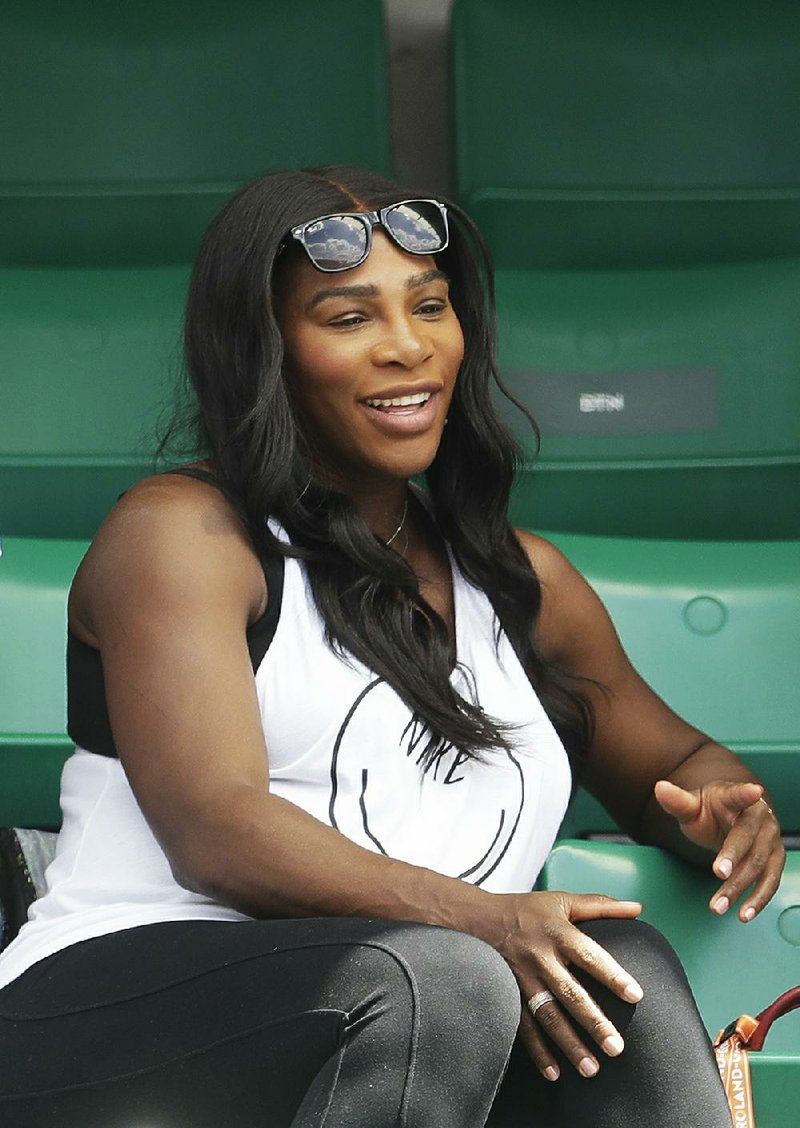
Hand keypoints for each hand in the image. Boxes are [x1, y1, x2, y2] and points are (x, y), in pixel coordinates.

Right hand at [494, 890, 642, 1081]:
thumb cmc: (527, 910)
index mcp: (557, 932)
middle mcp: (540, 957)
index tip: (635, 996)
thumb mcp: (562, 901)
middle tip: (616, 1047)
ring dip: (569, 1044)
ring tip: (591, 1068)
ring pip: (547, 1015)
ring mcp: (522, 978)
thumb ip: (601, 906)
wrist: (476, 918)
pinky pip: (523, 1026)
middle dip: (593, 1021)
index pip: (589, 955)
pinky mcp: (508, 995)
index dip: (611, 974)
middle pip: (569, 993)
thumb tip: (638, 908)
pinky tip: (554, 1073)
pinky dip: (537, 1052)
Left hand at [654, 779, 784, 921]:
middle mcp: (759, 817)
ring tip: (720, 905)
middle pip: (748, 839)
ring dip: (741, 887)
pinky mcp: (774, 859)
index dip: (746, 793)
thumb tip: (660, 788)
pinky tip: (744, 913)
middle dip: (734, 858)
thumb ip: (677, 801)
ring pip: (759, 865)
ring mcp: (770, 838)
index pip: (740, 795)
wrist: (729, 818)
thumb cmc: (711, 810)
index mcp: (737, 798)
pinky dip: (758, 899)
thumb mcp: (692, 805)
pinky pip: (770, 881)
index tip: (755, 791)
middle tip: (718, 874)